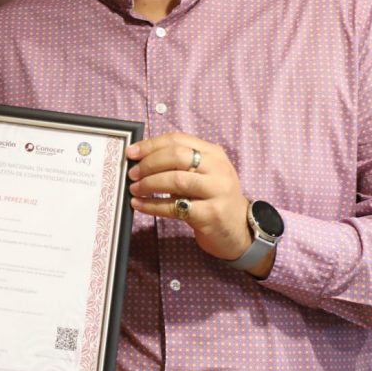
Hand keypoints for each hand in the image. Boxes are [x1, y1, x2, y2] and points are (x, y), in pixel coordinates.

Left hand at [127, 133, 267, 272]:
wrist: (239, 230)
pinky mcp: (210, 214)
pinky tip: (139, 205)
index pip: (178, 140)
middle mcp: (218, 169)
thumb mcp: (204, 175)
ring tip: (134, 189)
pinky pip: (175, 207)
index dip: (151, 145)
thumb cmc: (214, 199)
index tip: (131, 152)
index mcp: (214, 153)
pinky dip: (152, 205)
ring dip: (149, 184)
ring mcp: (216, 191)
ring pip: (176, 180)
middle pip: (177, 157)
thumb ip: (179, 164)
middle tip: (133, 173)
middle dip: (149, 163)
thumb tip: (140, 159)